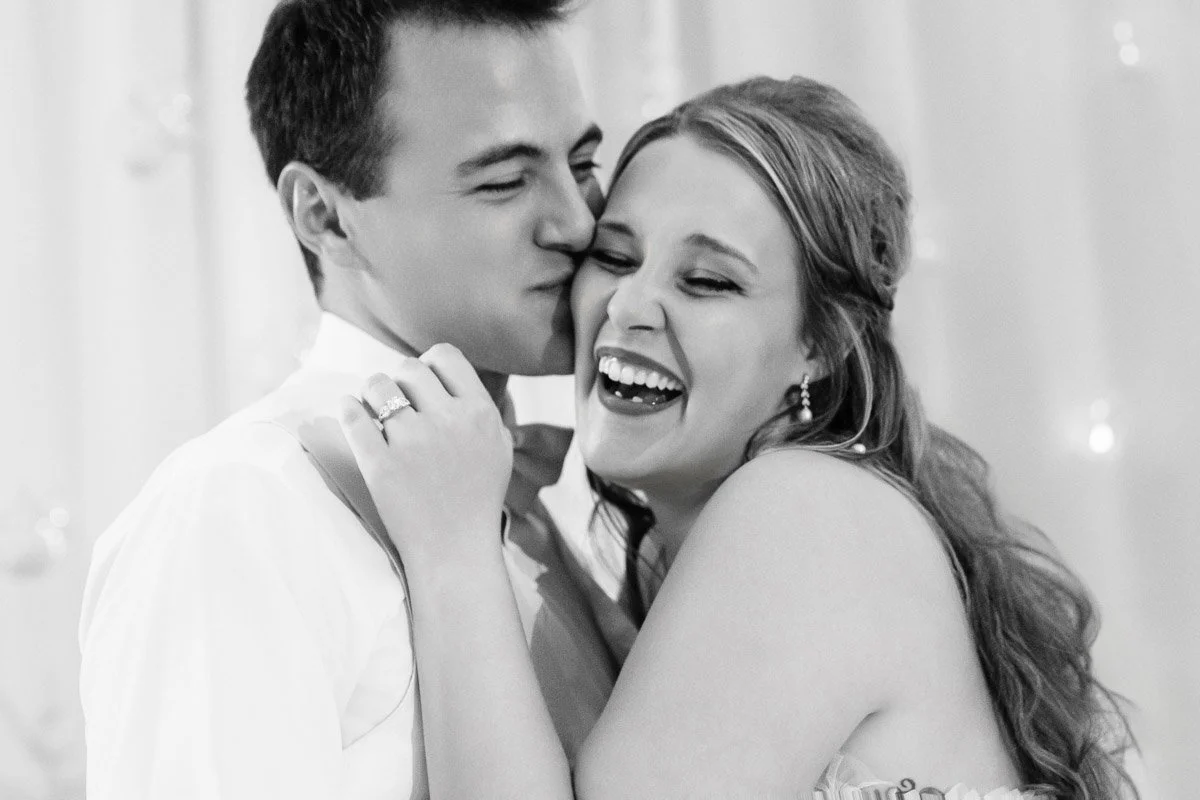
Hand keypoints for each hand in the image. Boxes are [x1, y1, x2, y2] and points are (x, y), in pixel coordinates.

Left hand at [338, 343, 513, 565]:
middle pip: (409, 368)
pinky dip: (347, 409)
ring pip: (377, 386)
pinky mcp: (380, 464)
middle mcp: (448, 421)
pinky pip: (352, 417)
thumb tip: (451, 376)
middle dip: (398, 380)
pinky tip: (350, 412)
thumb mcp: (497, 447)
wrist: (455, 551)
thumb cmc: (477, 500)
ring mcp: (412, 442)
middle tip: (394, 401)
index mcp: (479, 413)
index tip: (420, 384)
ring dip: (370, 393)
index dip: (428, 365)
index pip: (445, 357)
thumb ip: (480, 409)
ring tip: (372, 410)